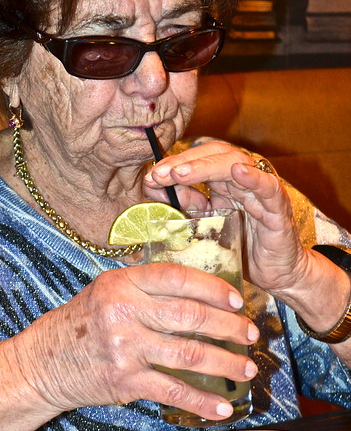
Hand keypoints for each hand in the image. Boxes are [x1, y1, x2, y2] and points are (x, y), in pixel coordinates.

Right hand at [14, 263, 257, 421]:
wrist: (44, 362)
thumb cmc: (81, 322)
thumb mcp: (107, 290)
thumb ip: (144, 285)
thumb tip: (195, 288)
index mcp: (122, 282)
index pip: (176, 278)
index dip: (212, 287)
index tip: (236, 299)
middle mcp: (124, 310)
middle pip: (190, 315)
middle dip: (228, 326)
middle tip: (250, 334)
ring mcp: (125, 346)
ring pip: (188, 353)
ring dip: (225, 363)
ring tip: (246, 368)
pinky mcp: (125, 380)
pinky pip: (172, 389)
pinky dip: (202, 400)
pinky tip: (221, 405)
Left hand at [143, 140, 308, 294]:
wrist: (277, 276)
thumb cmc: (242, 248)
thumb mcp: (205, 226)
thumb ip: (185, 206)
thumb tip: (154, 189)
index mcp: (224, 181)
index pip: (199, 159)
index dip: (174, 163)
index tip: (151, 176)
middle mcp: (242, 180)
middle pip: (214, 154)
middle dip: (184, 162)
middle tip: (159, 174)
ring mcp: (260, 191)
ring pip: (236, 164)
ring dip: (206, 166)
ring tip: (181, 173)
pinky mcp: (278, 209)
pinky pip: (269, 187)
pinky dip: (255, 177)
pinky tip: (238, 171)